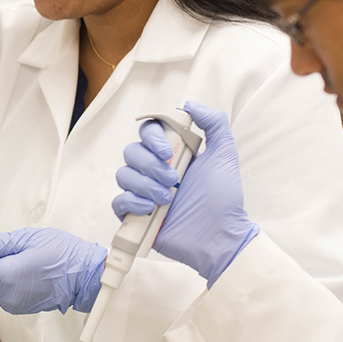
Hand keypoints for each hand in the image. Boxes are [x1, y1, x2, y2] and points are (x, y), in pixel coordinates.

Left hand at [0, 227, 107, 314]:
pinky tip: (14, 266)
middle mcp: (4, 295)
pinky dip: (1, 279)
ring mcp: (12, 304)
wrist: (87, 276)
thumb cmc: (62, 254)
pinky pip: (2, 291)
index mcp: (3, 276)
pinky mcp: (20, 307)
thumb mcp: (25, 238)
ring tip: (6, 253)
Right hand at [113, 101, 258, 286]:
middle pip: (131, 152)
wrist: (219, 237)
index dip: (151, 137)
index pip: (148, 132)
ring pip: (123, 175)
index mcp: (172, 153)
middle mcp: (154, 170)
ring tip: (167, 199)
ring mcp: (143, 192)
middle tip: (174, 180)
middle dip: (150, 165)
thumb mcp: (224, 156)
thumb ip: (214, 124)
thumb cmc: (223, 199)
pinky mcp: (135, 215)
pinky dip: (132, 202)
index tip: (167, 151)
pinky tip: (151, 209)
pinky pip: (118, 202)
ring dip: (144, 185)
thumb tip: (190, 104)